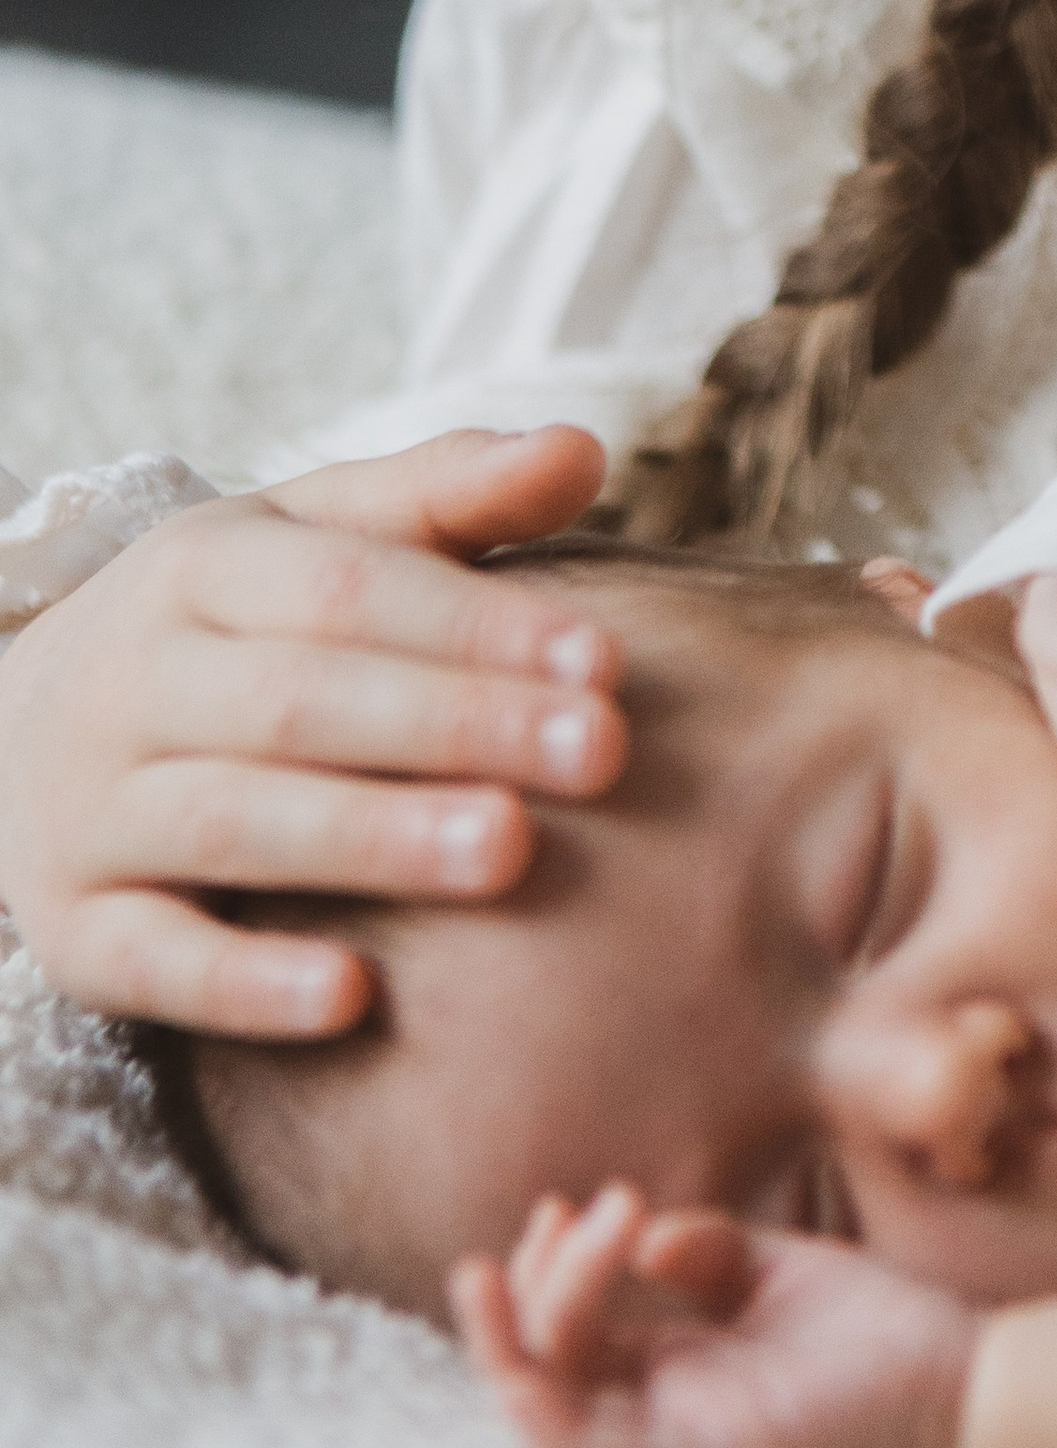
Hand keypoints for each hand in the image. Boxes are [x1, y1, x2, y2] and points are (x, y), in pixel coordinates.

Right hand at [0, 424, 623, 1036]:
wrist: (8, 729)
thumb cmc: (233, 625)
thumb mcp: (314, 533)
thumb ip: (449, 494)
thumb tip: (583, 449)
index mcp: (200, 565)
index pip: (349, 588)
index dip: (478, 624)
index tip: (606, 661)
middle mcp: (133, 679)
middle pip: (304, 700)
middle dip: (459, 723)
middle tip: (603, 752)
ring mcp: (90, 808)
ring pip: (235, 822)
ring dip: (375, 838)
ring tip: (510, 852)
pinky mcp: (71, 927)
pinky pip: (149, 959)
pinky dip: (244, 983)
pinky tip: (352, 997)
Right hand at [454, 1185, 978, 1447]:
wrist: (958, 1375)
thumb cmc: (879, 1331)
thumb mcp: (778, 1267)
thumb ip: (707, 1250)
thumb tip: (641, 1237)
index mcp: (678, 1368)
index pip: (574, 1333)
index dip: (553, 1268)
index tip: (572, 1201)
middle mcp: (662, 1409)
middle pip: (545, 1365)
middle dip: (530, 1286)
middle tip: (559, 1211)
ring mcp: (673, 1438)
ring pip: (544, 1404)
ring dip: (520, 1326)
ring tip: (542, 1239)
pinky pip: (583, 1446)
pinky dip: (540, 1392)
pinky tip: (543, 1327)